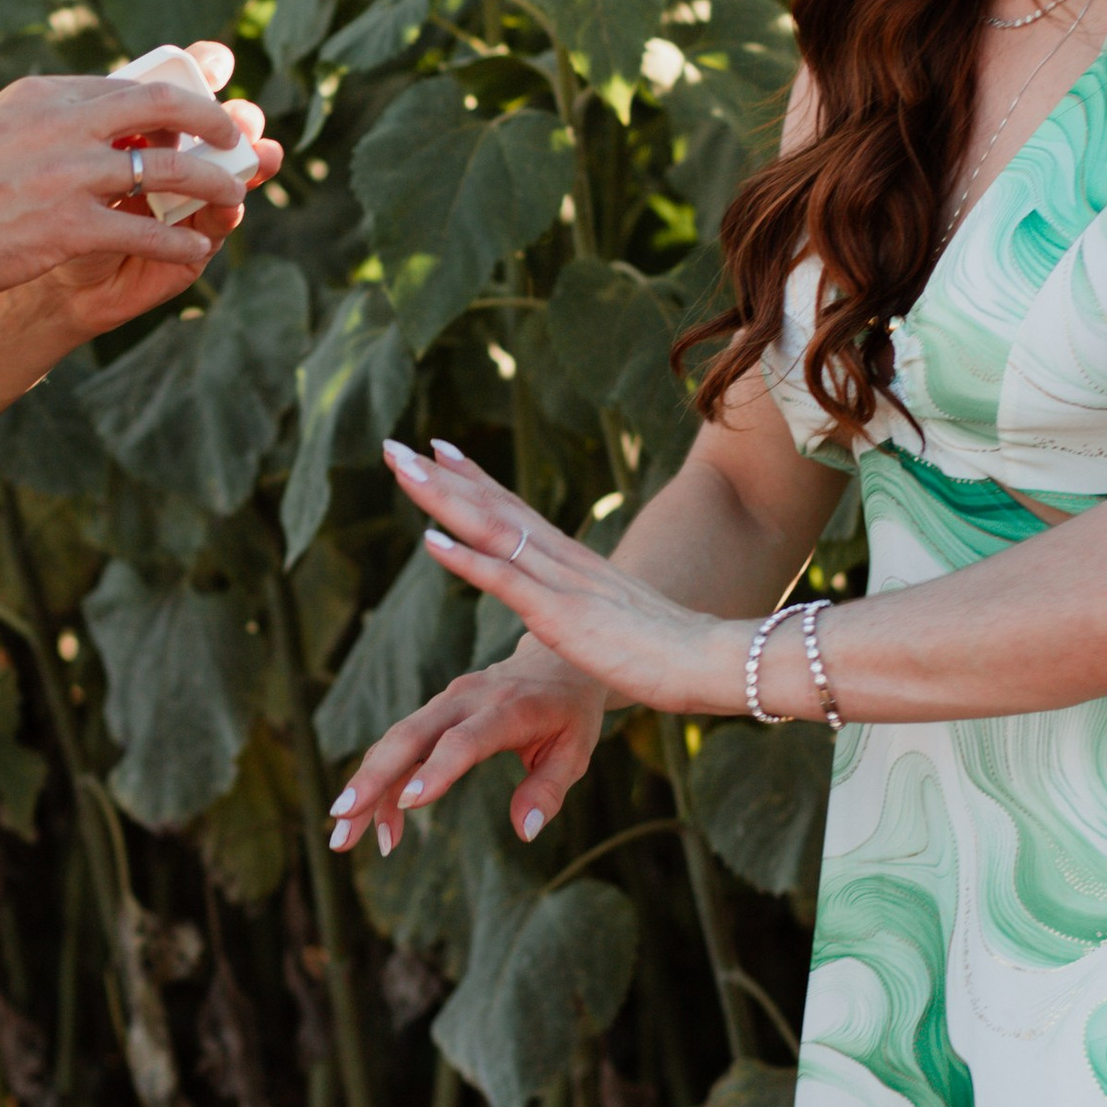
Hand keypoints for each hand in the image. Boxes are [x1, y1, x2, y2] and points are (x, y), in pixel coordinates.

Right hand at [0, 42, 280, 312]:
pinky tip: (195, 250)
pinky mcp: (69, 227)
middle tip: (232, 136)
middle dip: (210, 119)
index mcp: (44, 94)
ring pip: (168, 169)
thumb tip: (95, 112)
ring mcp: (70, 176)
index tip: (200, 106)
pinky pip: (146, 232)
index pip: (127, 84)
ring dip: (212, 183)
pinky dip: (180, 242)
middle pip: (162, 106)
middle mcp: (62, 125)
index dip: (175, 96)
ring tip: (232, 194)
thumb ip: (49, 116)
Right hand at [327, 643, 608, 856]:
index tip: (409, 803)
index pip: (466, 739)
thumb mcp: (576, 751)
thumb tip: (523, 831)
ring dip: (364, 787)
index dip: (438, 769)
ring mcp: (444, 702)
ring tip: (343, 838)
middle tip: (343, 818)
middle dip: (372, 778)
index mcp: (511, 708)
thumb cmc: (570, 713)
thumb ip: (549, 790)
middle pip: (409, 735)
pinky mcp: (432, 712)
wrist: (555, 660)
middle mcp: (468, 699)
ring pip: (393, 742)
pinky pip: (398, 746)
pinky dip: (381, 784)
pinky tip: (379, 828)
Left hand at [377, 439, 743, 724]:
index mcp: (574, 564)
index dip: (473, 479)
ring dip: (441, 498)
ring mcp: (561, 583)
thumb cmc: (674, 652)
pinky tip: (428, 539)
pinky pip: (505, 581)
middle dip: (439, 477)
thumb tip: (578, 620)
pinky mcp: (562, 615)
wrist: (714, 660)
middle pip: (492, 507)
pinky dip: (465, 558)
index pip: (514, 510)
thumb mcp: (617, 626)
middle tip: (392, 446)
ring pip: (490, 530)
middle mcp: (563, 561)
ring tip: (400, 469)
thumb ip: (592, 615)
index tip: (437, 449)